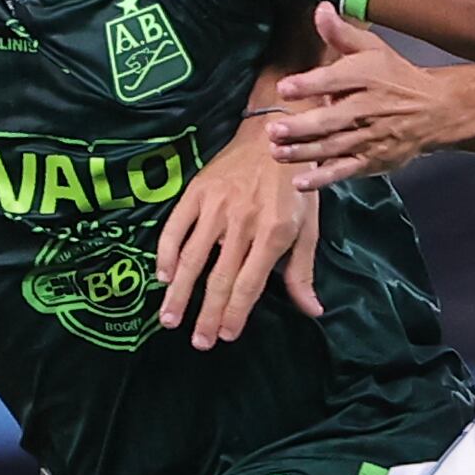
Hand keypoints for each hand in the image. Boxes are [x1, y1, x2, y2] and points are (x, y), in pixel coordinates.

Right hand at [157, 112, 325, 349]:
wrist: (276, 133)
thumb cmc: (296, 184)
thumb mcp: (309, 227)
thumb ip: (302, 271)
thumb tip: (311, 311)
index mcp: (274, 231)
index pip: (250, 282)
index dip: (236, 312)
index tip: (225, 336)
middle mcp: (243, 221)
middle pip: (220, 277)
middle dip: (207, 314)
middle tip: (197, 342)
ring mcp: (216, 206)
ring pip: (193, 257)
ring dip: (180, 292)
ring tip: (169, 320)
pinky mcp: (197, 191)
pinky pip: (175, 227)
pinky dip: (166, 253)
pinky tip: (162, 277)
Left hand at [267, 3, 473, 190]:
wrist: (434, 110)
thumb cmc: (394, 76)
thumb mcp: (372, 48)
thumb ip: (341, 34)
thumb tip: (320, 9)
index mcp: (366, 77)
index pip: (334, 80)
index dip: (309, 84)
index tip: (285, 87)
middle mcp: (367, 109)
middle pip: (331, 120)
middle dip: (302, 127)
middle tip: (274, 129)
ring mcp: (369, 138)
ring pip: (332, 147)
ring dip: (303, 152)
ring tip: (277, 151)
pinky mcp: (372, 161)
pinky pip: (344, 171)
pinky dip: (323, 178)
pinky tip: (301, 181)